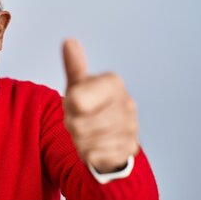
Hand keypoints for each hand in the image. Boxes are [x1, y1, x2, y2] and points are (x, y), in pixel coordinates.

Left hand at [62, 38, 138, 172]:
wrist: (108, 136)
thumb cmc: (90, 107)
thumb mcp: (79, 86)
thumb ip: (74, 66)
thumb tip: (69, 41)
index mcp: (113, 83)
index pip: (76, 101)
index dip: (69, 105)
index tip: (75, 103)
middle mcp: (127, 103)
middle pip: (78, 125)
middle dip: (72, 126)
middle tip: (79, 121)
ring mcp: (132, 128)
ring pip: (87, 143)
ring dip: (80, 141)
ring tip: (87, 133)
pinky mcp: (129, 150)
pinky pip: (96, 157)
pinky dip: (90, 155)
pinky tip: (96, 146)